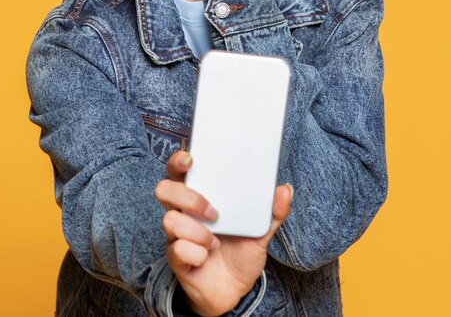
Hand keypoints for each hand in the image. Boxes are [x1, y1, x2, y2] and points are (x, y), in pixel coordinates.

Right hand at [155, 150, 292, 316]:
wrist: (234, 290)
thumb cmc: (241, 251)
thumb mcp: (260, 231)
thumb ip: (272, 211)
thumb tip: (286, 189)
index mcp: (200, 196)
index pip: (179, 170)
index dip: (178, 160)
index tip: (190, 158)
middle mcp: (183, 211)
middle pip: (165, 189)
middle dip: (189, 198)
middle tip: (213, 212)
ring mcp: (176, 234)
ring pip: (170, 220)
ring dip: (198, 231)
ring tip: (216, 241)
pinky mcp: (175, 257)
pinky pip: (178, 249)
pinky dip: (197, 253)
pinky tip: (207, 256)